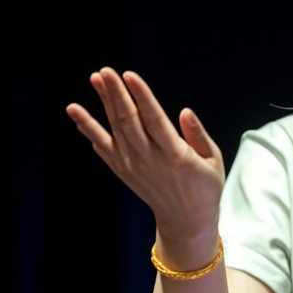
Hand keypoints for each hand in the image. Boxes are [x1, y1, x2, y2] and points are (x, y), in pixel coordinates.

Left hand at [66, 67, 224, 244]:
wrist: (186, 221)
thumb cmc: (204, 187)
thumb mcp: (213, 161)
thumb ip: (198, 135)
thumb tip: (184, 112)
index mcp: (176, 156)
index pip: (155, 120)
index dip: (142, 96)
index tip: (130, 76)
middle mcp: (151, 160)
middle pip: (129, 122)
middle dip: (116, 94)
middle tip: (105, 72)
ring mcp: (134, 166)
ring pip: (114, 131)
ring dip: (102, 105)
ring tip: (94, 80)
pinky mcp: (124, 171)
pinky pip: (103, 148)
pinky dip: (90, 131)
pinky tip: (78, 114)